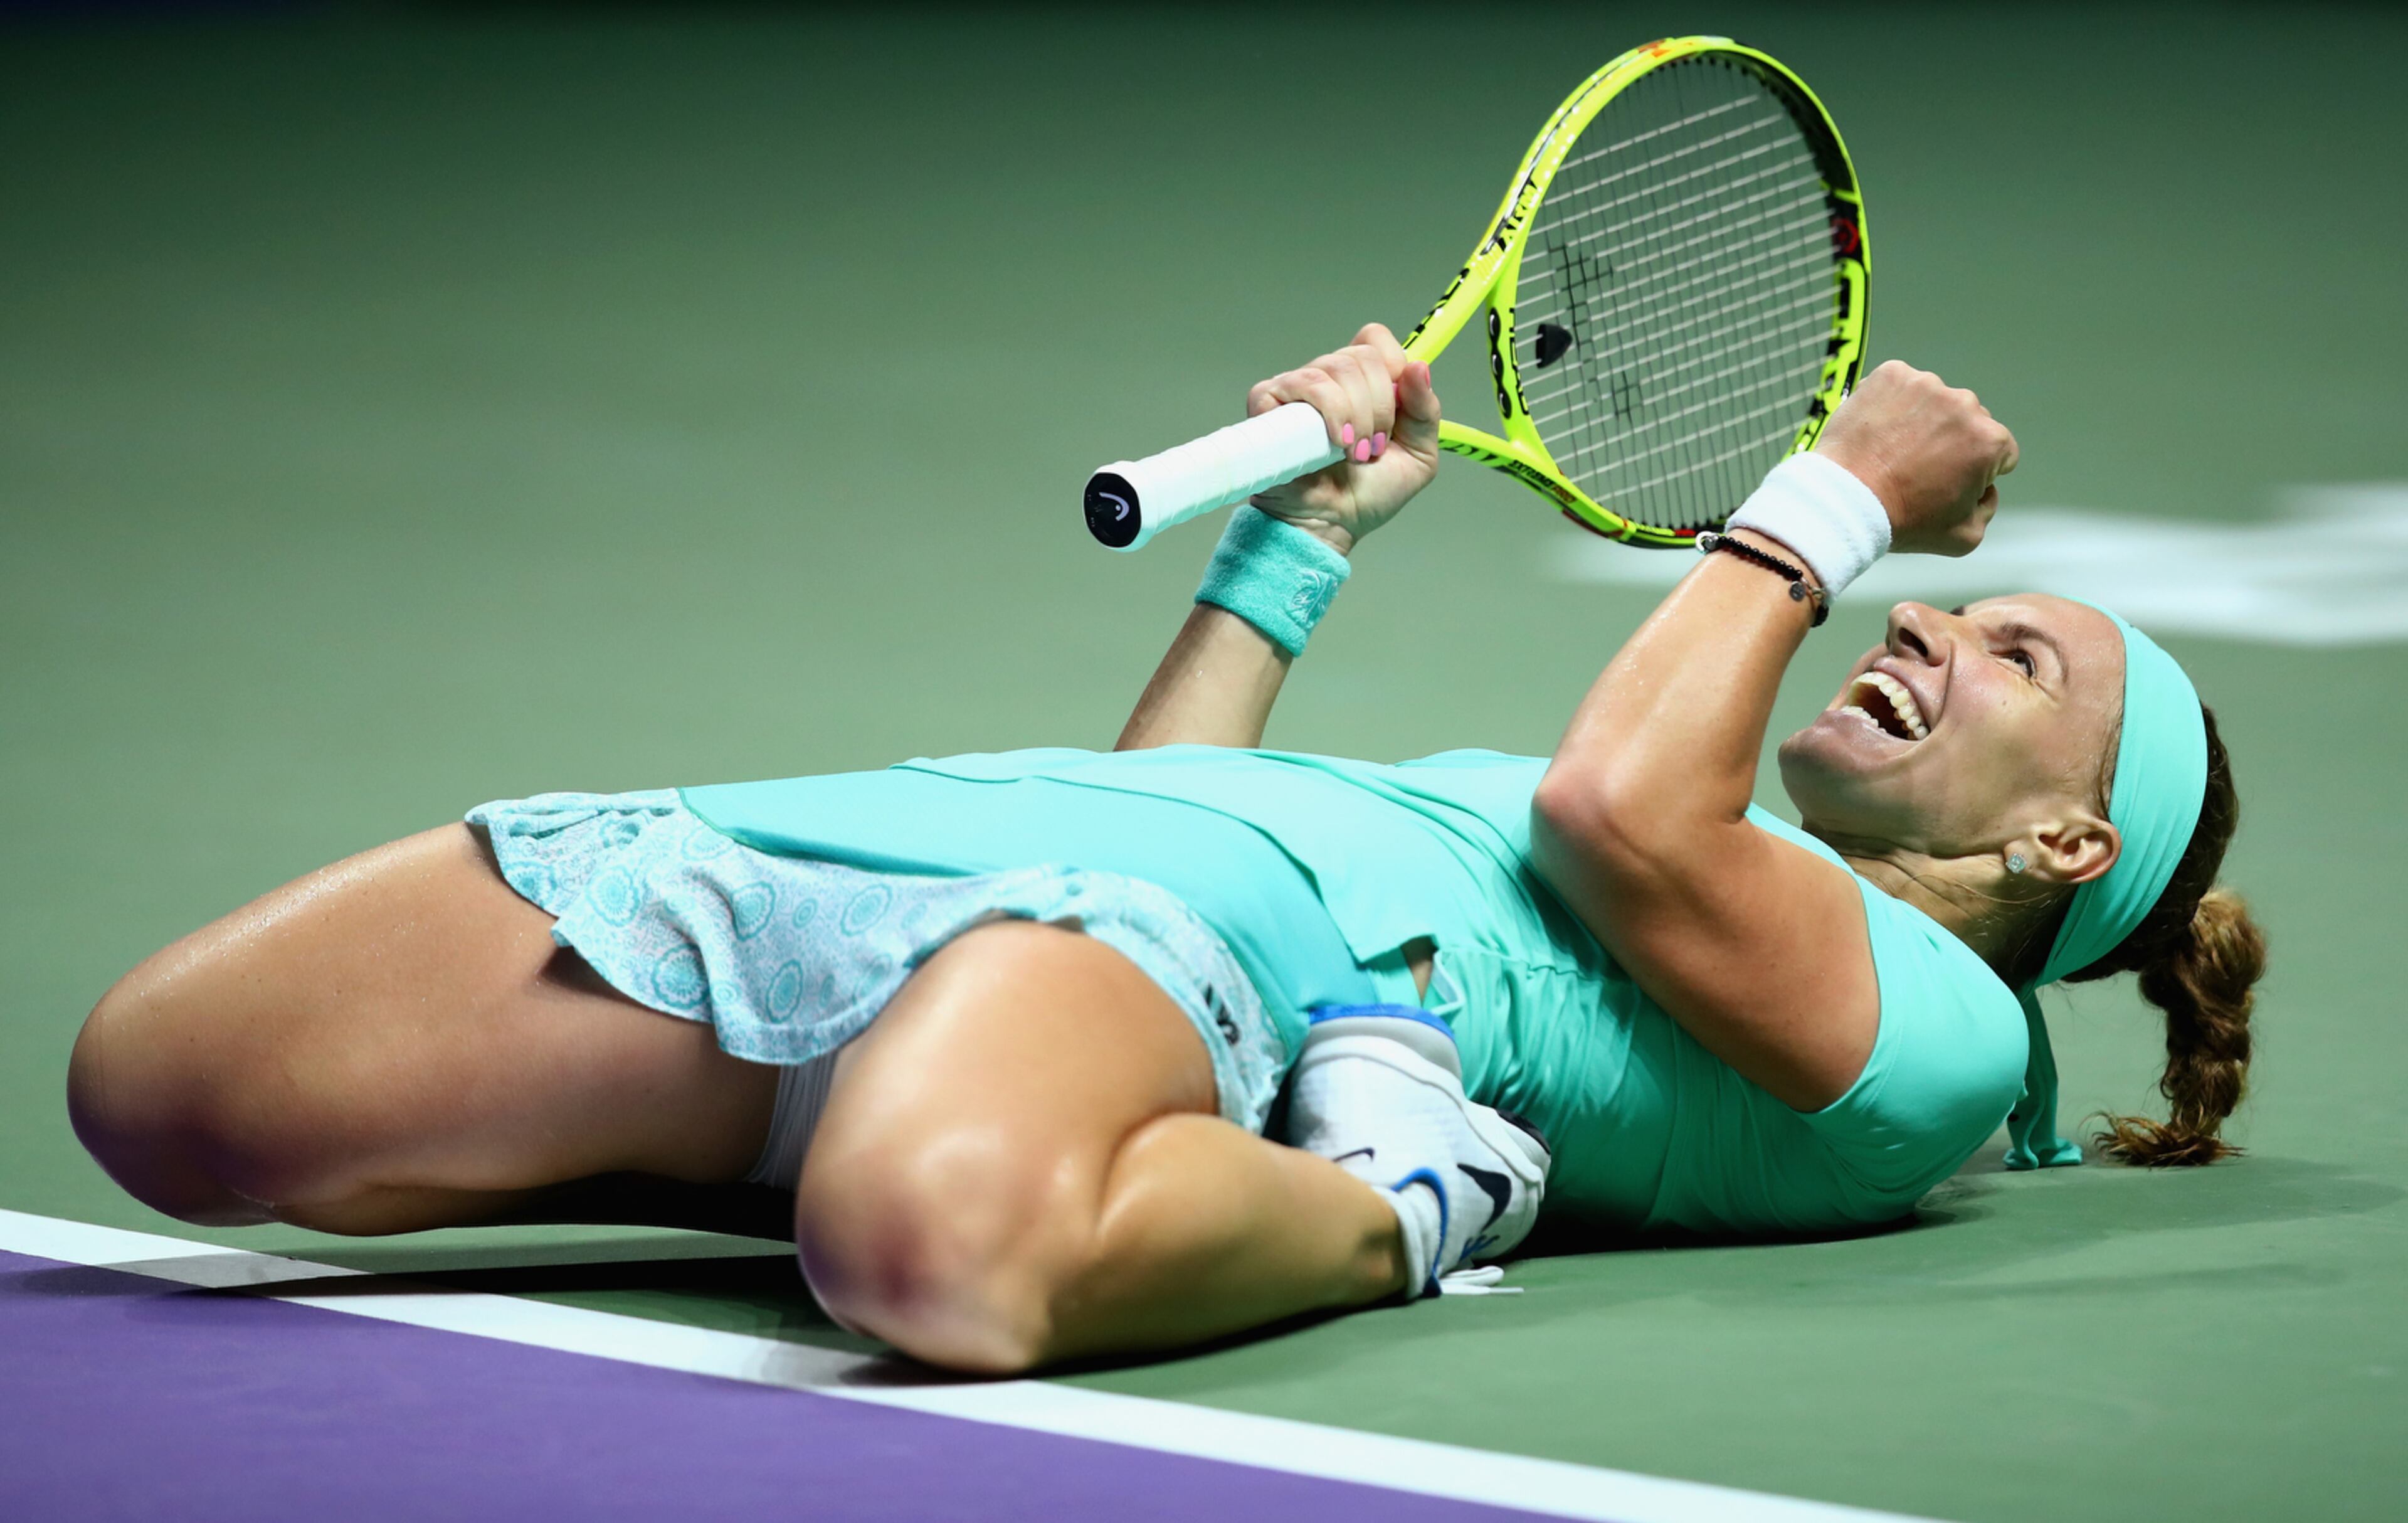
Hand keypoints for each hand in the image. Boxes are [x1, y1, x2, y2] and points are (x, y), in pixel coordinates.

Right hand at [1244, 323, 1442, 553]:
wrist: (1331, 524)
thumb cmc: (1368, 494)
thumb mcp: (1418, 456)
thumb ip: (1426, 411)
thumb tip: (1420, 367)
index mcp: (1362, 382)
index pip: (1374, 340)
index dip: (1392, 364)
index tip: (1398, 404)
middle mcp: (1328, 378)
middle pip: (1360, 357)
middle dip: (1379, 407)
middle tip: (1374, 447)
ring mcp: (1296, 387)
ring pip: (1334, 370)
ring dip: (1356, 415)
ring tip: (1354, 452)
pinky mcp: (1269, 400)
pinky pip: (1302, 383)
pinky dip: (1329, 413)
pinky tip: (1333, 444)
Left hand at [1812, 359, 2017, 556]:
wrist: (1843, 499)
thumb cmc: (1902, 521)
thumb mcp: (1964, 536)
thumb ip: (1988, 506)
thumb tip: (1985, 487)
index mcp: (1989, 441)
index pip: (2000, 451)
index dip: (1977, 470)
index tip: (1948, 481)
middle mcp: (1964, 404)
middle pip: (1969, 422)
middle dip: (1952, 441)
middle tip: (1917, 467)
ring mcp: (1926, 385)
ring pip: (1935, 402)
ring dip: (1923, 420)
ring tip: (1894, 450)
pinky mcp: (1892, 375)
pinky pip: (1901, 387)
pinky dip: (1892, 403)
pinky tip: (1879, 431)